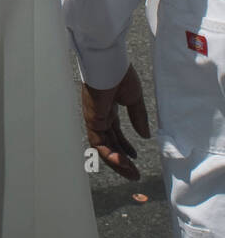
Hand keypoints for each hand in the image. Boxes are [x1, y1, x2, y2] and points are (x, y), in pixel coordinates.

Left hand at [82, 63, 150, 180]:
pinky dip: (109, 154)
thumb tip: (145, 136)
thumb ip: (138, 117)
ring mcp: (94, 118)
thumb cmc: (121, 74)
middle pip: (108, 143)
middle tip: (134, 173)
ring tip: (132, 173)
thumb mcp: (134, 99)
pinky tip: (122, 162)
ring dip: (117, 162)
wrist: (110, 63)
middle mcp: (99, 115)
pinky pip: (98, 143)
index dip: (124, 146)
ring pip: (102, 147)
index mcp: (108, 108)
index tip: (134, 157)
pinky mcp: (92, 120)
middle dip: (121, 160)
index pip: (114, 133)